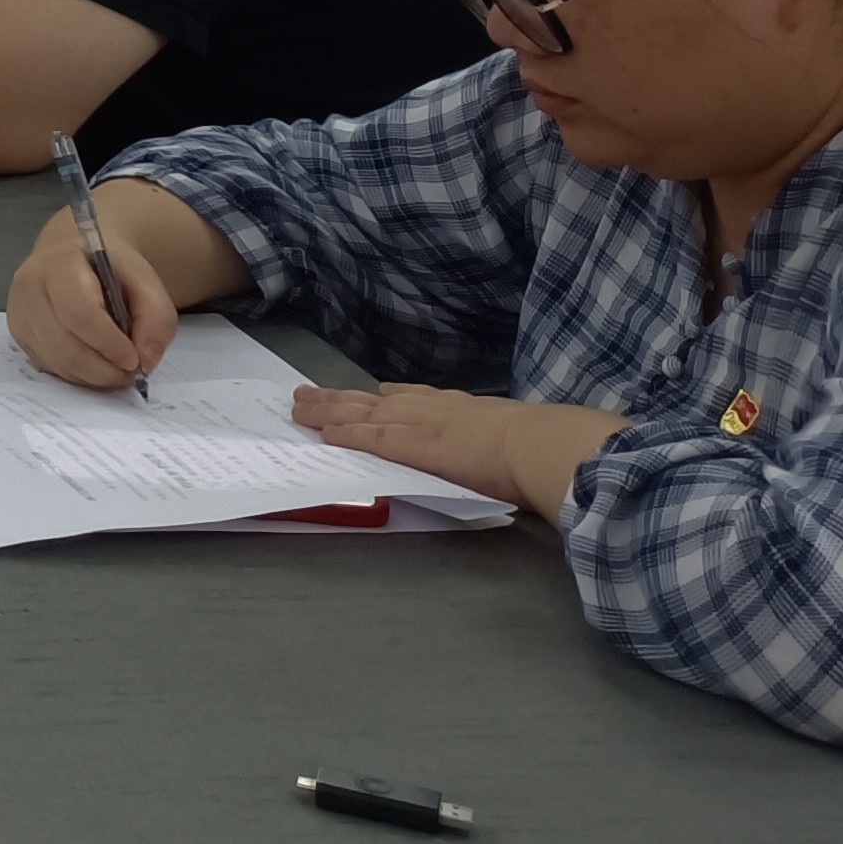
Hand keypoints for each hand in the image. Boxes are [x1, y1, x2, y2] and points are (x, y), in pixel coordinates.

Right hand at [5, 208, 178, 391]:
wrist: (80, 257)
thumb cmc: (112, 270)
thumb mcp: (146, 282)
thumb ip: (156, 318)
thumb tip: (145, 360)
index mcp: (59, 263)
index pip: (77, 311)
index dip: (107, 342)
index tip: (135, 359)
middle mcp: (29, 286)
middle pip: (62, 343)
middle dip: (102, 368)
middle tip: (130, 374)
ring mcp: (19, 311)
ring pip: (55, 360)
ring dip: (92, 376)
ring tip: (116, 369)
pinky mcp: (19, 333)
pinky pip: (48, 366)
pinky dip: (78, 374)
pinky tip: (94, 362)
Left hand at [287, 383, 626, 515]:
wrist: (540, 445)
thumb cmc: (543, 445)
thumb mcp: (521, 434)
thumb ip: (508, 440)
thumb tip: (519, 450)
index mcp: (464, 409)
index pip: (417, 399)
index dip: (389, 397)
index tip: (372, 393)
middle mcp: (434, 409)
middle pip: (377, 402)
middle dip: (342, 398)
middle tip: (310, 393)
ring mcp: (421, 424)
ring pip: (362, 414)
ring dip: (329, 410)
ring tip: (299, 405)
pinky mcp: (411, 446)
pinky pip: (368, 438)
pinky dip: (344, 434)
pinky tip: (322, 432)